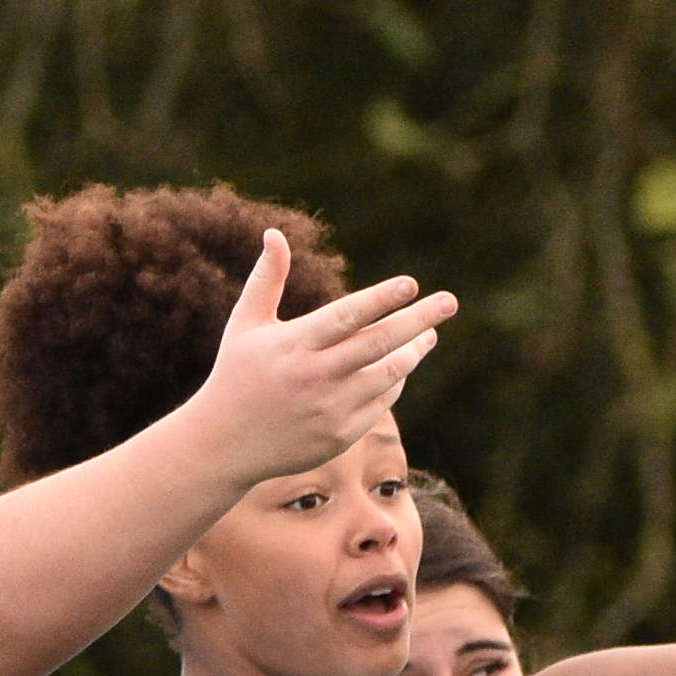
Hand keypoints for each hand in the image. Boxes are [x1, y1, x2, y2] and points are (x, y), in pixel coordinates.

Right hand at [181, 229, 457, 485]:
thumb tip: (275, 233)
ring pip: (388, 375)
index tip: (410, 283)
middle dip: (419, 320)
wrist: (225, 443)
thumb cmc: (237, 373)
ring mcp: (331, 409)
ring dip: (414, 351)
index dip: (381, 299)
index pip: (346, 316)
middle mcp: (316, 376)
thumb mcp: (245, 323)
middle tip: (449, 301)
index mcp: (293, 344)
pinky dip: (395, 381)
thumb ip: (267, 278)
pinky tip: (403, 362)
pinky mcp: (341, 435)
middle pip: (379, 344)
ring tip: (430, 332)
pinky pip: (381, 402)